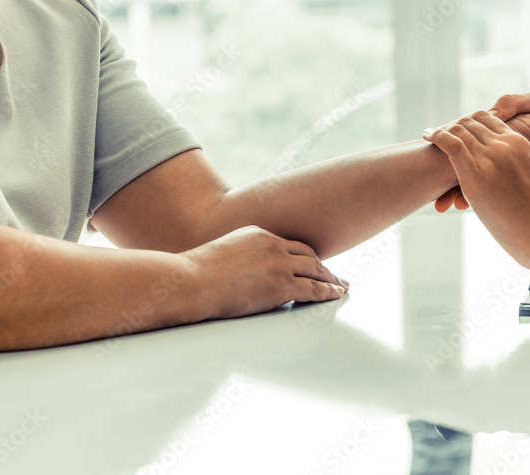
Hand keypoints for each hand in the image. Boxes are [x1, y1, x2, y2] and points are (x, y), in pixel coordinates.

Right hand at [183, 226, 347, 318]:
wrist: (188, 281)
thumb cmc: (195, 275)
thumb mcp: (223, 255)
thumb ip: (241, 259)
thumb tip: (244, 275)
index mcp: (258, 234)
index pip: (291, 245)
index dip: (306, 256)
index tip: (315, 264)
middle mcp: (272, 245)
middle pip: (308, 255)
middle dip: (324, 267)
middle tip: (336, 276)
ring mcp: (278, 264)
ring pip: (315, 270)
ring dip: (330, 279)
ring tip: (341, 287)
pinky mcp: (280, 284)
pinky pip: (312, 288)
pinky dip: (327, 292)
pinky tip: (335, 295)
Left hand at [423, 111, 529, 268]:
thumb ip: (515, 170)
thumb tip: (502, 179)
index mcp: (520, 144)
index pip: (489, 119)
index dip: (470, 121)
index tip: (458, 128)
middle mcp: (504, 145)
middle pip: (471, 121)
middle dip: (454, 125)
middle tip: (440, 132)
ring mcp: (490, 158)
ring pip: (460, 129)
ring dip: (443, 130)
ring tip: (430, 134)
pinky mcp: (475, 175)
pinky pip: (451, 144)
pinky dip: (437, 136)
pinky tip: (428, 135)